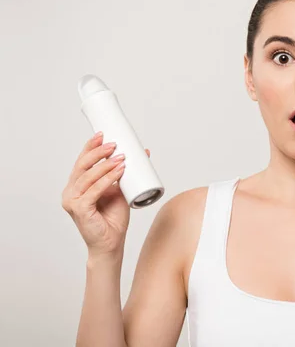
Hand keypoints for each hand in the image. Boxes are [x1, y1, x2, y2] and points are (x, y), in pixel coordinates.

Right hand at [61, 132, 150, 255]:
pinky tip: (118, 171)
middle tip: (114, 144)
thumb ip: (125, 172)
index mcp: (77, 185)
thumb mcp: (121, 189)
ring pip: (88, 176)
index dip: (90, 147)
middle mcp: (71, 191)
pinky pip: (93, 190)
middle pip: (82, 165)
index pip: (82, 161)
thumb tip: (143, 152)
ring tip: (121, 157)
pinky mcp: (79, 209)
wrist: (112, 242)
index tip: (103, 134)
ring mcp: (72, 200)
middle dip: (98, 152)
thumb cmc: (113, 217)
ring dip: (105, 165)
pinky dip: (107, 179)